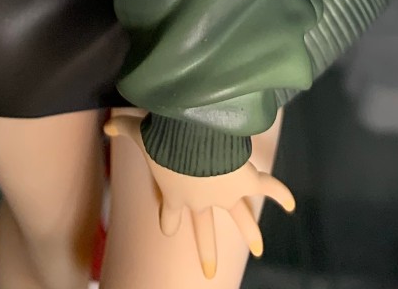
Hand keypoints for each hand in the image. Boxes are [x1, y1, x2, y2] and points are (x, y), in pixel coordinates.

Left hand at [104, 109, 294, 278]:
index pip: (171, 216)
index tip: (170, 227)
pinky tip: (291, 203)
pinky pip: (267, 188)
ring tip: (258, 249)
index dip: (170, 219)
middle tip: (208, 272)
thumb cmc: (163, 138)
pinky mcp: (245, 181)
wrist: (191, 136)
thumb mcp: (139, 132)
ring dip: (250, 232)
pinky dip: (280, 194)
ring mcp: (225, 194)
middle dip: (207, 249)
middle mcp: (201, 201)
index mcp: (174, 196)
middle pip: (203, 230)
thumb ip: (123, 130)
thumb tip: (106, 125)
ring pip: (239, 217)